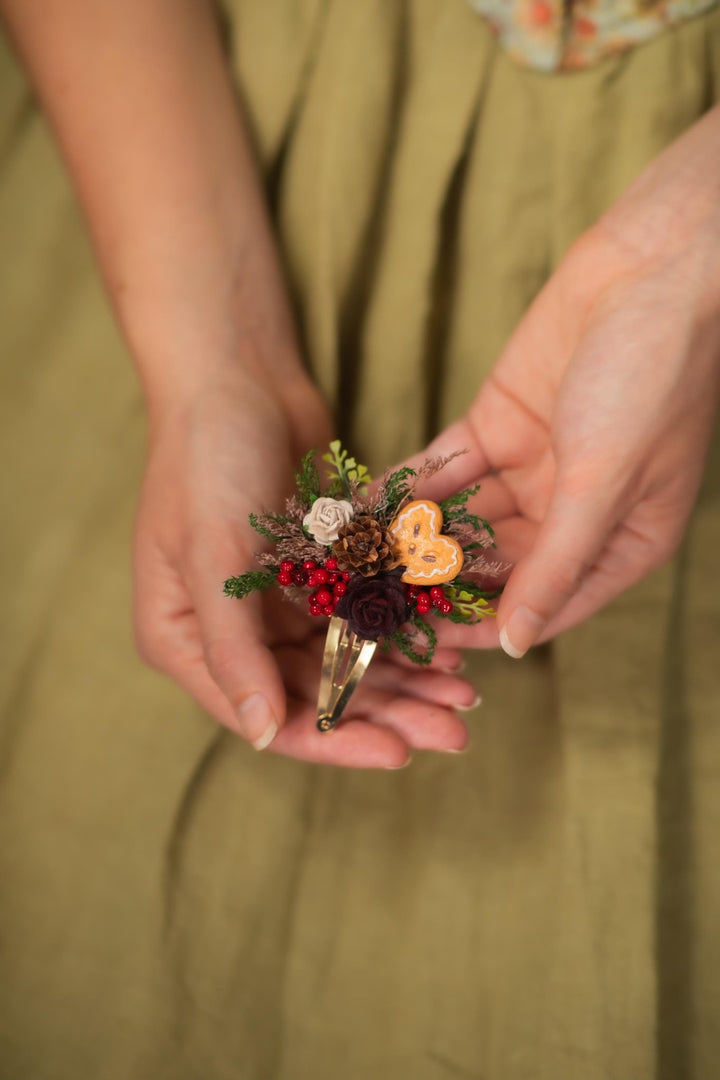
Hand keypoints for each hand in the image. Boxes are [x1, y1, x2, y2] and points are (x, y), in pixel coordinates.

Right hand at [132, 365, 475, 766]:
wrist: (236, 375)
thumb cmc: (204, 459)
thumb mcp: (210, 555)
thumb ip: (234, 648)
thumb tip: (263, 736)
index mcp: (186, 641)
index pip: (265, 716)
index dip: (336, 741)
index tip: (400, 752)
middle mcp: (231, 633)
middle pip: (317, 695)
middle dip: (388, 714)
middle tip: (455, 730)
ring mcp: (274, 602)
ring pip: (349, 660)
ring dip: (407, 679)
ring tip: (467, 696)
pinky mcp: (312, 570)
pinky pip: (365, 614)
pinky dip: (404, 629)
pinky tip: (450, 645)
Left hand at [402, 105, 719, 656]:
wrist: (652, 267)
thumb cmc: (651, 380)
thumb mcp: (603, 483)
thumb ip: (555, 566)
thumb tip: (518, 646)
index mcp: (622, 541)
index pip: (545, 604)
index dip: (488, 627)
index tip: (429, 644)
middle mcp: (574, 512)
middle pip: (497, 565)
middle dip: (440, 585)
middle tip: (378, 604)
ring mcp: (533, 468)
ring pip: (464, 520)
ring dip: (414, 539)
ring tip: (359, 564)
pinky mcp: (497, 425)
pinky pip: (445, 469)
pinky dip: (408, 488)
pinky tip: (364, 510)